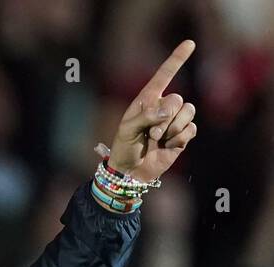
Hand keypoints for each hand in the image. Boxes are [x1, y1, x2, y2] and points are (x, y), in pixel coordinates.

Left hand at [108, 40, 197, 181]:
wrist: (131, 172)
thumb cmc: (125, 148)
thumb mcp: (128, 130)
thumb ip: (146, 116)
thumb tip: (168, 110)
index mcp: (147, 100)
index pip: (164, 75)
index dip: (177, 59)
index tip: (190, 43)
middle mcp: (163, 107)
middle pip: (176, 100)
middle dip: (164, 120)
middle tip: (150, 135)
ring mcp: (174, 120)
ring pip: (188, 112)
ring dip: (172, 129)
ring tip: (157, 140)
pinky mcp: (183, 135)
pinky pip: (191, 129)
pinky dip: (179, 139)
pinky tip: (168, 146)